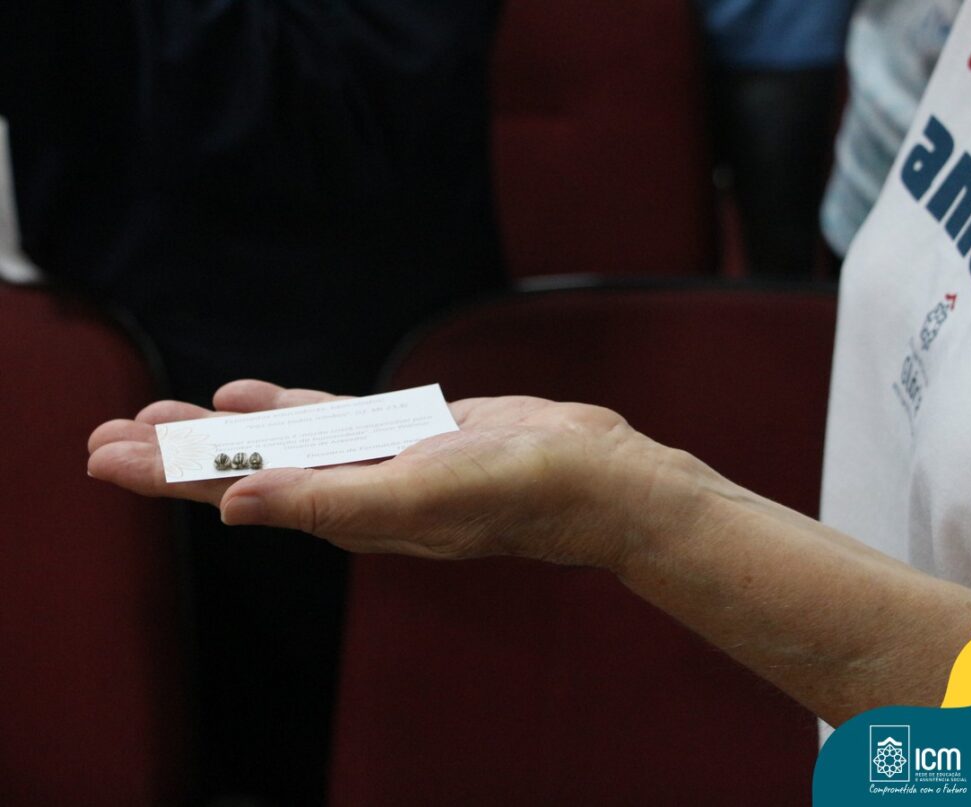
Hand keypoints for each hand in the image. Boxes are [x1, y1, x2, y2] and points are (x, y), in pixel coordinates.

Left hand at [88, 380, 671, 571]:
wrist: (594, 477)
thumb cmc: (522, 491)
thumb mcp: (423, 492)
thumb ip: (331, 502)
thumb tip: (235, 505)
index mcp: (349, 515)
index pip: (239, 493)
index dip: (170, 475)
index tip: (106, 457)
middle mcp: (354, 495)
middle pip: (246, 469)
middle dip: (176, 455)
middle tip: (107, 436)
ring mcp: (381, 465)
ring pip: (282, 444)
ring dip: (221, 431)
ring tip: (162, 417)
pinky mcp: (409, 438)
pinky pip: (332, 423)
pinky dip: (286, 411)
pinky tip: (250, 398)